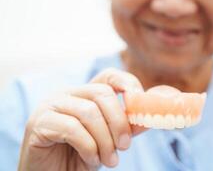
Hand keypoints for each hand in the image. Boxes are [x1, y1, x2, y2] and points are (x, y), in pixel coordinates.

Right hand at [18, 68, 146, 170]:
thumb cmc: (80, 156)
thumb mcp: (109, 140)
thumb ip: (126, 127)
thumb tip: (148, 117)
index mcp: (84, 94)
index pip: (108, 76)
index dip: (128, 84)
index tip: (140, 105)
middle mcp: (66, 94)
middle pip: (102, 93)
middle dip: (119, 122)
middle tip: (125, 146)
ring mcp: (50, 106)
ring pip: (89, 112)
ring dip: (105, 140)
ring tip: (110, 160)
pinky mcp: (38, 123)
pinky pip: (72, 129)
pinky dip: (88, 147)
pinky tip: (91, 160)